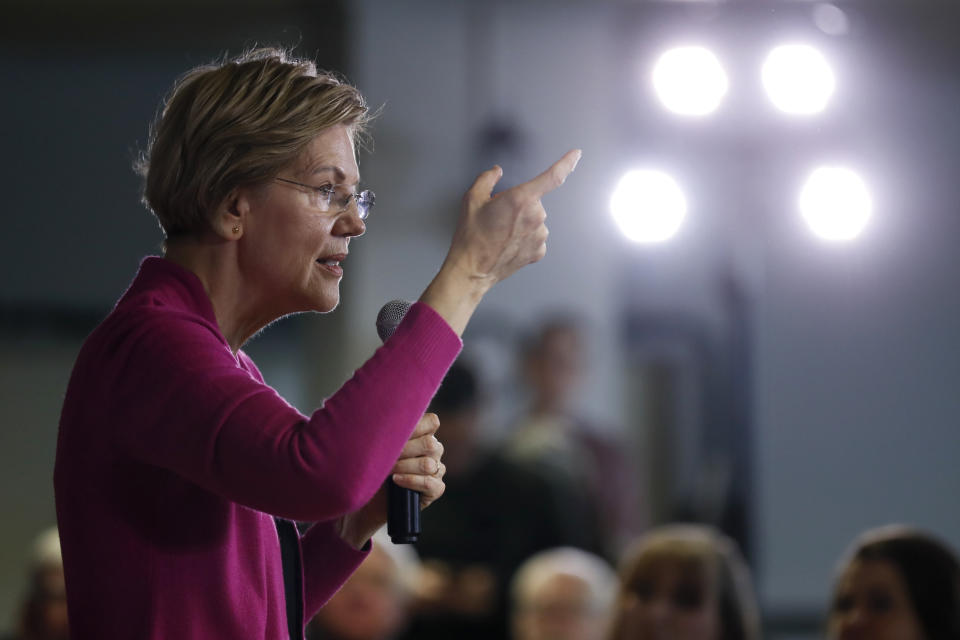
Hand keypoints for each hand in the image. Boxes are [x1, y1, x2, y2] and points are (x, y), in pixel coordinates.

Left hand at [336, 413, 444, 548]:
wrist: (362, 502)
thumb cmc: (367, 468)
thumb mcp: (374, 446)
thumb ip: (383, 429)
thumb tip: (376, 405)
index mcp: (421, 435)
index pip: (432, 422)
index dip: (416, 426)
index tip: (393, 432)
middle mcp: (432, 451)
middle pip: (431, 443)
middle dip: (406, 449)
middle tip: (386, 456)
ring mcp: (435, 471)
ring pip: (430, 464)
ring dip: (406, 466)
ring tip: (387, 471)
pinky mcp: (434, 491)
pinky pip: (432, 483)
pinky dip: (412, 481)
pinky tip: (396, 481)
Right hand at [419, 149, 581, 335]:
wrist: (472, 269)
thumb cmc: (471, 236)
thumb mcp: (471, 199)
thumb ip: (487, 178)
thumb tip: (497, 171)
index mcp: (521, 199)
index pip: (552, 177)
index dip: (566, 163)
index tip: (576, 154)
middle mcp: (535, 216)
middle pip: (533, 201)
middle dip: (519, 205)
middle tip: (498, 218)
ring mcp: (539, 236)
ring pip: (535, 220)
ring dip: (522, 223)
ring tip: (500, 234)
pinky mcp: (539, 252)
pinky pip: (535, 237)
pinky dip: (524, 238)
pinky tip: (508, 244)